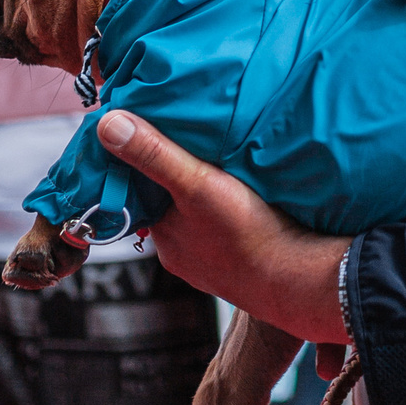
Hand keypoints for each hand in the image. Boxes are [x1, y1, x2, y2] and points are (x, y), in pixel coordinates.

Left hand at [98, 112, 348, 341]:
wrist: (297, 280)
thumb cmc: (248, 233)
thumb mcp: (197, 183)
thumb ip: (155, 154)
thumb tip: (108, 124)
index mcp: (162, 233)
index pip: (143, 189)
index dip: (151, 160)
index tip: (165, 131)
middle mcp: (181, 253)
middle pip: (172, 204)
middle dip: (182, 177)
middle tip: (202, 145)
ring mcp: (210, 264)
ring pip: (200, 220)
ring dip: (209, 197)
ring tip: (229, 170)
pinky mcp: (240, 267)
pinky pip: (226, 235)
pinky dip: (232, 218)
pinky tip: (251, 202)